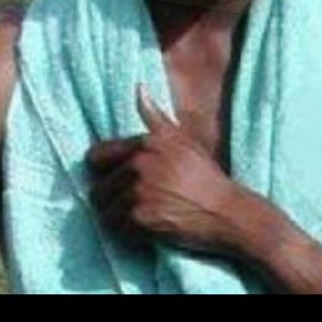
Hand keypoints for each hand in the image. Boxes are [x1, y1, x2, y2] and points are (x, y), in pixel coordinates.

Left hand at [85, 86, 243, 254]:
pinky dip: (125, 232)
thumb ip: (155, 117)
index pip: (96, 156)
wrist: (226, 212)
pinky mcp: (140, 217)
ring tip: (139, 216)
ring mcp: (138, 191)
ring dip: (117, 217)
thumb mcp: (182, 140)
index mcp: (146, 143)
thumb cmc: (205, 176)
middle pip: (98, 187)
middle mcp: (139, 164)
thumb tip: (139, 89)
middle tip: (133, 204)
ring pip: (103, 209)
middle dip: (111, 198)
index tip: (117, 181)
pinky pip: (114, 226)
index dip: (103, 172)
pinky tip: (144, 228)